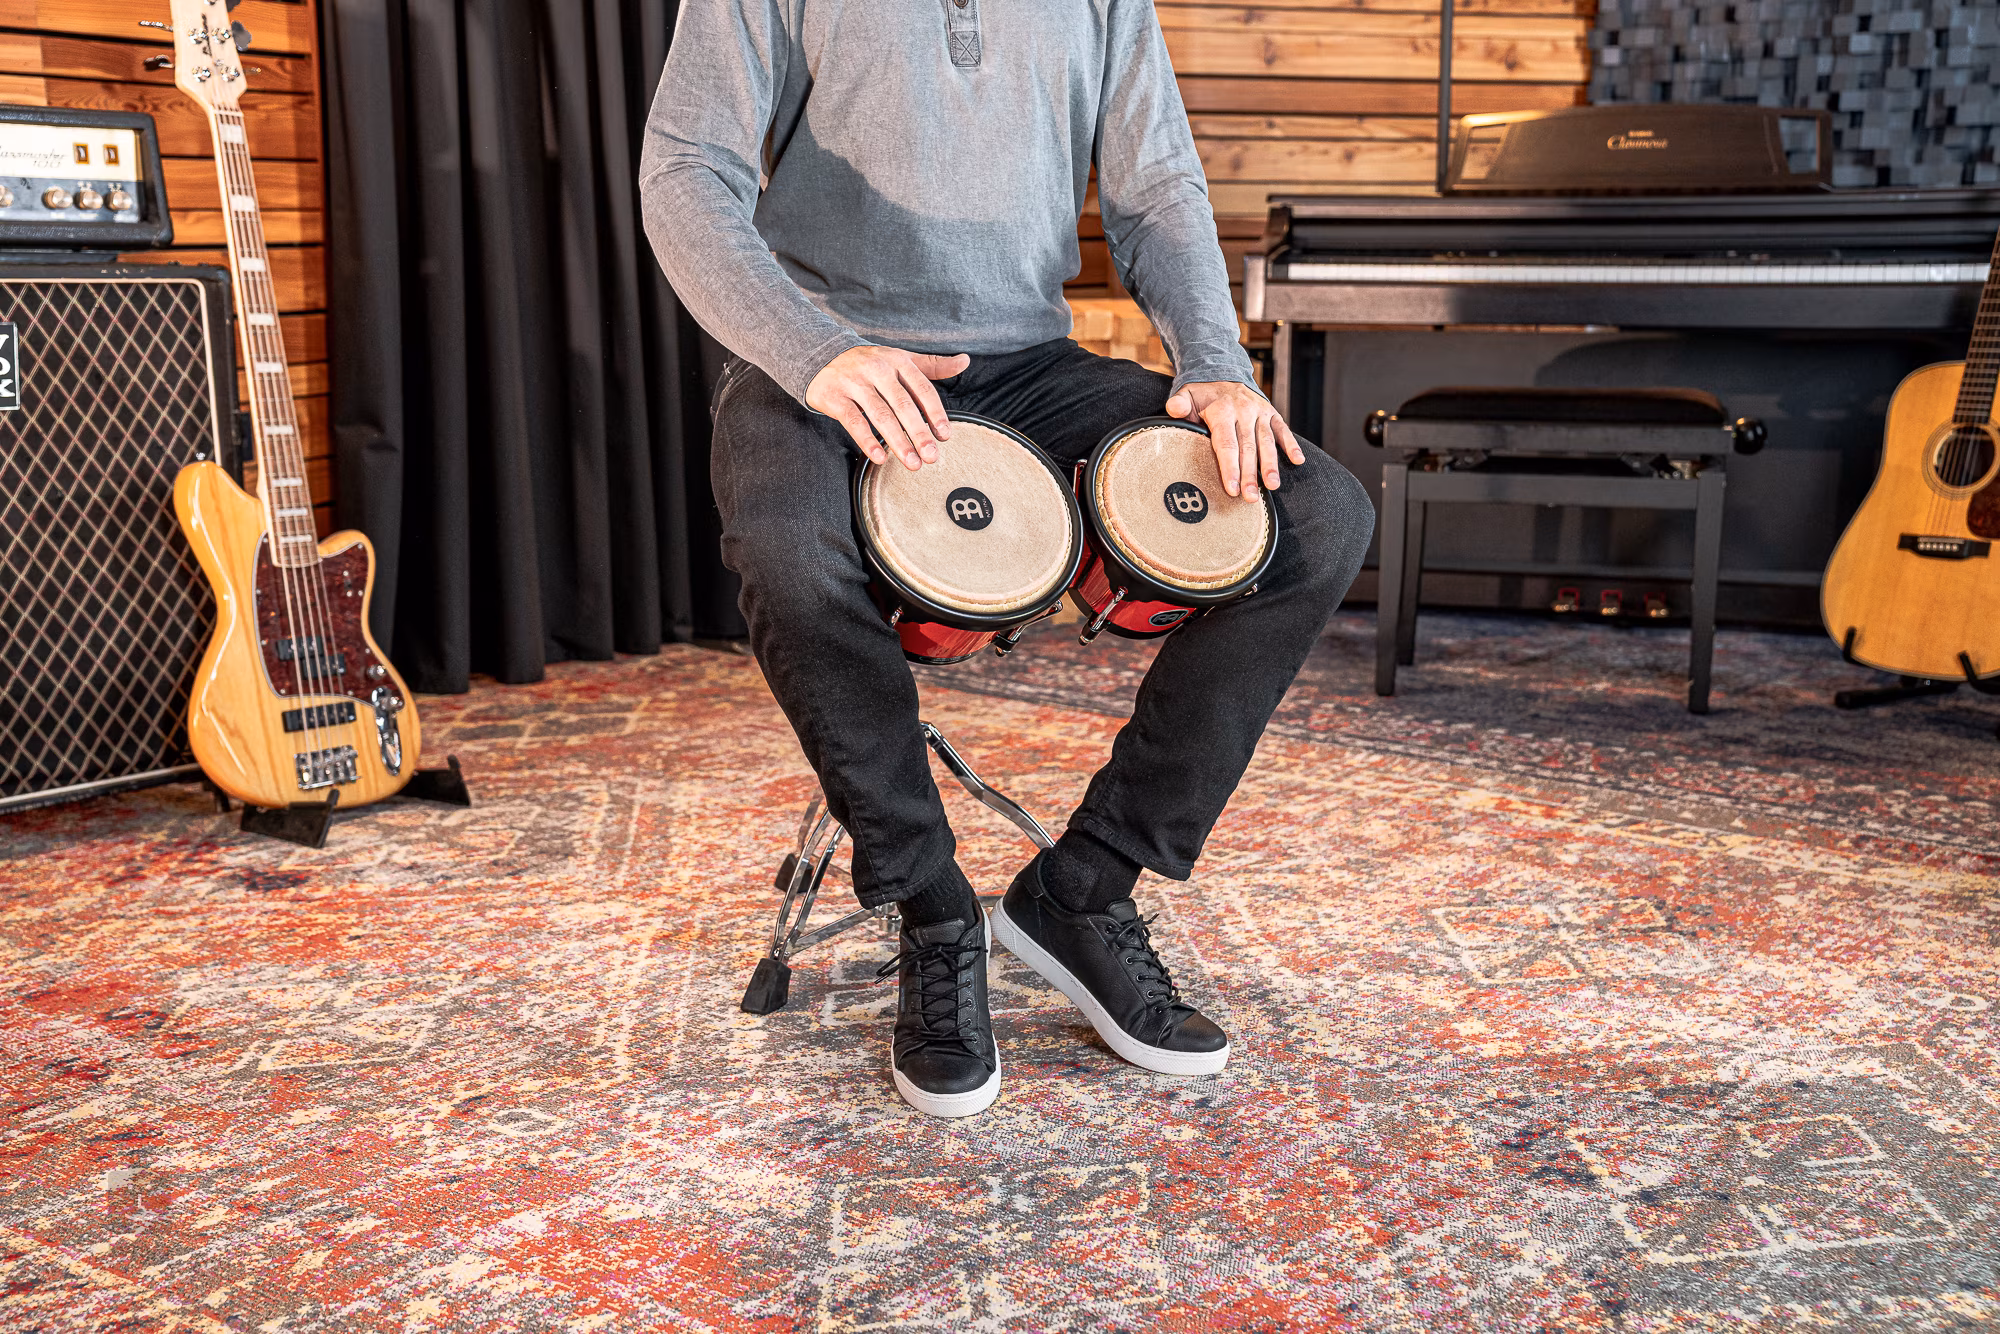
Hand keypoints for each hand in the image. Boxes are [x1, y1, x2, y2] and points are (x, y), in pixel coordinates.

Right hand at [806, 345, 970, 468]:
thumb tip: (965, 361)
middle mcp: (877, 369)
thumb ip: (932, 365)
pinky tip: (880, 458)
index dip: (935, 413)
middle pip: (903, 405)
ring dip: (898, 442)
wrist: (820, 355)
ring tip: (912, 463)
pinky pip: (853, 421)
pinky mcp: (835, 396)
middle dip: (919, 433)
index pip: (922, 389)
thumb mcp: (900, 359)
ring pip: (880, 415)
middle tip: (932, 457)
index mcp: (897, 361)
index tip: (945, 436)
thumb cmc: (869, 363)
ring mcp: (854, 382)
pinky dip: (867, 440)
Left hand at [1165, 380, 1304, 499]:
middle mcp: (1243, 411)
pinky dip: (1291, 444)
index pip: (1226, 443)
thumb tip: (1174, 409)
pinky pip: (1282, 430)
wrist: (1222, 373)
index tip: (1231, 489)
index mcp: (1221, 410)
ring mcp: (1259, 412)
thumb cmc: (1201, 394)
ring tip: (1273, 486)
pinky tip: (1298, 461)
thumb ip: (1179, 404)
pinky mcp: (1271, 413)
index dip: (1229, 467)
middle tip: (1250, 498)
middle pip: (1247, 448)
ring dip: (1270, 465)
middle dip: (1250, 474)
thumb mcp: (1186, 394)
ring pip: (1266, 442)